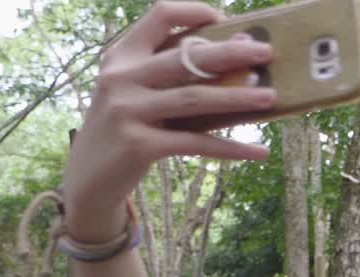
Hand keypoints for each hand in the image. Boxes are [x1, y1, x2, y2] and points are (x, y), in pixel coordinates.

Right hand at [61, 1, 274, 243]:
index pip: (160, 16)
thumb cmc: (126, 128)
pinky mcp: (139, 145)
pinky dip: (231, 148)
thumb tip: (237, 56)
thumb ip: (171, 75)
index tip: (226, 20)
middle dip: (231, 53)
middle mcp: (121, 78)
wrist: (88, 178)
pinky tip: (258, 150)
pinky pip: (195, 142)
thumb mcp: (136, 92)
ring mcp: (128, 111)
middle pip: (186, 57)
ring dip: (238, 97)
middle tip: (266, 53)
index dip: (195, 12)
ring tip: (270, 97)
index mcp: (122, 55)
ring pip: (195, 98)